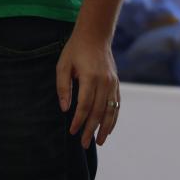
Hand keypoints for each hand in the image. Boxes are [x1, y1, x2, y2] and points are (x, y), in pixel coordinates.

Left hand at [56, 32, 119, 148]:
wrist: (95, 36)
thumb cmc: (75, 50)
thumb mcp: (63, 65)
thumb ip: (63, 87)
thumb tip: (65, 109)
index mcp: (90, 78)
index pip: (85, 106)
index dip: (79, 121)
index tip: (72, 132)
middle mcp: (104, 82)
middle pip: (98, 112)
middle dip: (91, 130)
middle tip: (83, 144)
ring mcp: (113, 84)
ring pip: (110, 111)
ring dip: (105, 128)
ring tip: (99, 142)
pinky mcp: (116, 84)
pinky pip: (117, 105)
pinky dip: (113, 118)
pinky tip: (109, 128)